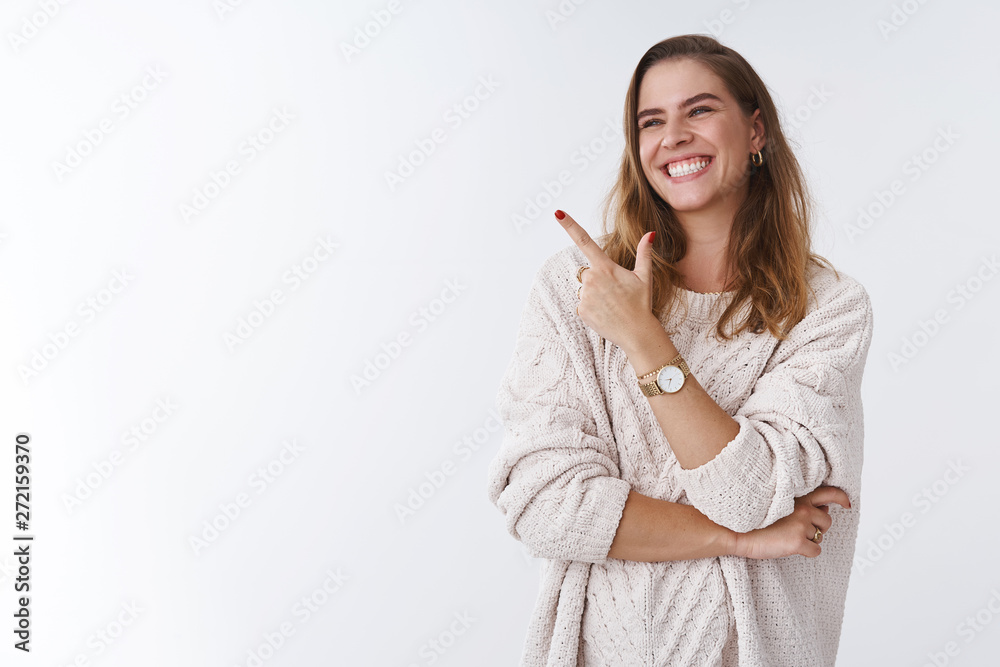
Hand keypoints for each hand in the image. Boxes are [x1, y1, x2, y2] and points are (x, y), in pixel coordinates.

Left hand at [554, 209, 657, 349]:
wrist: (637, 333)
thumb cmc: (642, 303)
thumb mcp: (645, 276)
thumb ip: (644, 253)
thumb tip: (650, 234)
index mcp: (605, 267)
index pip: (585, 241)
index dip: (570, 225)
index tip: (558, 212)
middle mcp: (592, 279)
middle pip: (587, 273)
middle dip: (597, 280)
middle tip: (614, 293)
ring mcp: (584, 295)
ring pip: (584, 290)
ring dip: (594, 295)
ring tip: (610, 305)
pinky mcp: (581, 310)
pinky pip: (582, 305)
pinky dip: (591, 308)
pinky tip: (604, 314)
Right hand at [733, 486, 851, 559]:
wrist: (736, 530)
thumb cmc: (753, 517)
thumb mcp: (777, 502)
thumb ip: (800, 503)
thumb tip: (823, 508)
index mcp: (798, 496)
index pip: (829, 492)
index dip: (842, 498)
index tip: (847, 503)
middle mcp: (804, 509)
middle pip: (827, 520)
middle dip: (818, 527)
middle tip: (800, 530)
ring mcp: (801, 525)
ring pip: (820, 537)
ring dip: (809, 540)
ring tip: (788, 537)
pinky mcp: (798, 542)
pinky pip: (815, 551)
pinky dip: (806, 553)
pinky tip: (790, 547)